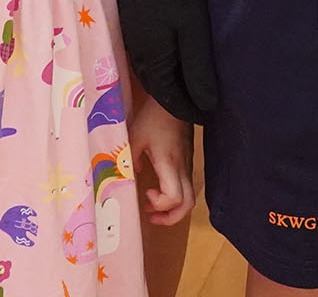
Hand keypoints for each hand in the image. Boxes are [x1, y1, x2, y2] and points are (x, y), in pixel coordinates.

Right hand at [119, 0, 220, 123]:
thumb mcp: (195, 31)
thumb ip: (198, 70)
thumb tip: (206, 104)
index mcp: (150, 58)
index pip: (168, 98)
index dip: (189, 110)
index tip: (209, 115)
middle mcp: (136, 52)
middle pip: (158, 88)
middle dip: (181, 99)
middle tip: (205, 104)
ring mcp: (132, 37)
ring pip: (154, 72)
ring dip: (173, 82)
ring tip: (196, 86)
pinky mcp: (135, 24)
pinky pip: (150, 56)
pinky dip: (167, 65)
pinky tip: (181, 60)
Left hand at [128, 95, 195, 226]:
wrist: (175, 99)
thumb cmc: (154, 117)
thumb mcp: (135, 136)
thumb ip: (128, 158)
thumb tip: (128, 175)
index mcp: (170, 164)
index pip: (175, 198)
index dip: (160, 205)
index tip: (146, 193)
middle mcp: (182, 169)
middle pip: (187, 205)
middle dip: (170, 217)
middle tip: (150, 215)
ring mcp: (187, 166)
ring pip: (189, 199)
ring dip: (172, 209)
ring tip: (151, 205)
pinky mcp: (187, 162)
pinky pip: (186, 188)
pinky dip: (173, 197)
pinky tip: (157, 189)